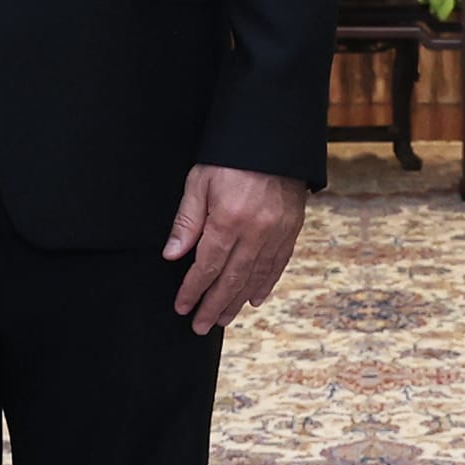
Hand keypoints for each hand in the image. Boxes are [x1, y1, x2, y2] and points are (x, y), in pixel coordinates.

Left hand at [163, 166, 307, 333]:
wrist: (274, 138)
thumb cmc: (231, 157)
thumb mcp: (199, 182)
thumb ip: (187, 221)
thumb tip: (172, 255)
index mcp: (228, 219)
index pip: (207, 266)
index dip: (193, 290)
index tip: (182, 307)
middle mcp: (255, 231)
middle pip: (231, 279)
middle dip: (213, 305)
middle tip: (200, 326)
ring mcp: (277, 232)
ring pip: (255, 277)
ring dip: (237, 301)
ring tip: (223, 319)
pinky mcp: (292, 228)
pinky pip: (278, 264)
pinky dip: (266, 284)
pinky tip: (255, 299)